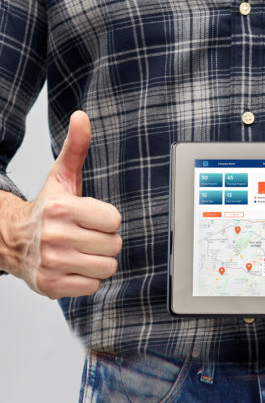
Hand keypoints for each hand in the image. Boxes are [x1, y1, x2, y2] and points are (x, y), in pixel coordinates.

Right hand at [10, 111, 121, 298]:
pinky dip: (87, 278)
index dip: (107, 219)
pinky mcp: (51, 285)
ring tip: (81, 251)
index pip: (114, 220)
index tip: (92, 217)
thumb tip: (82, 117)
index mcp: (62, 208)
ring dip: (98, 260)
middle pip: (114, 245)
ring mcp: (53, 263)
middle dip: (105, 240)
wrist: (12, 239)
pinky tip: (74, 266)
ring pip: (107, 267)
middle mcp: (55, 236)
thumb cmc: (46, 210)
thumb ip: (76, 149)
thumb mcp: (61, 177)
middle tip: (87, 235)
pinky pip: (93, 285)